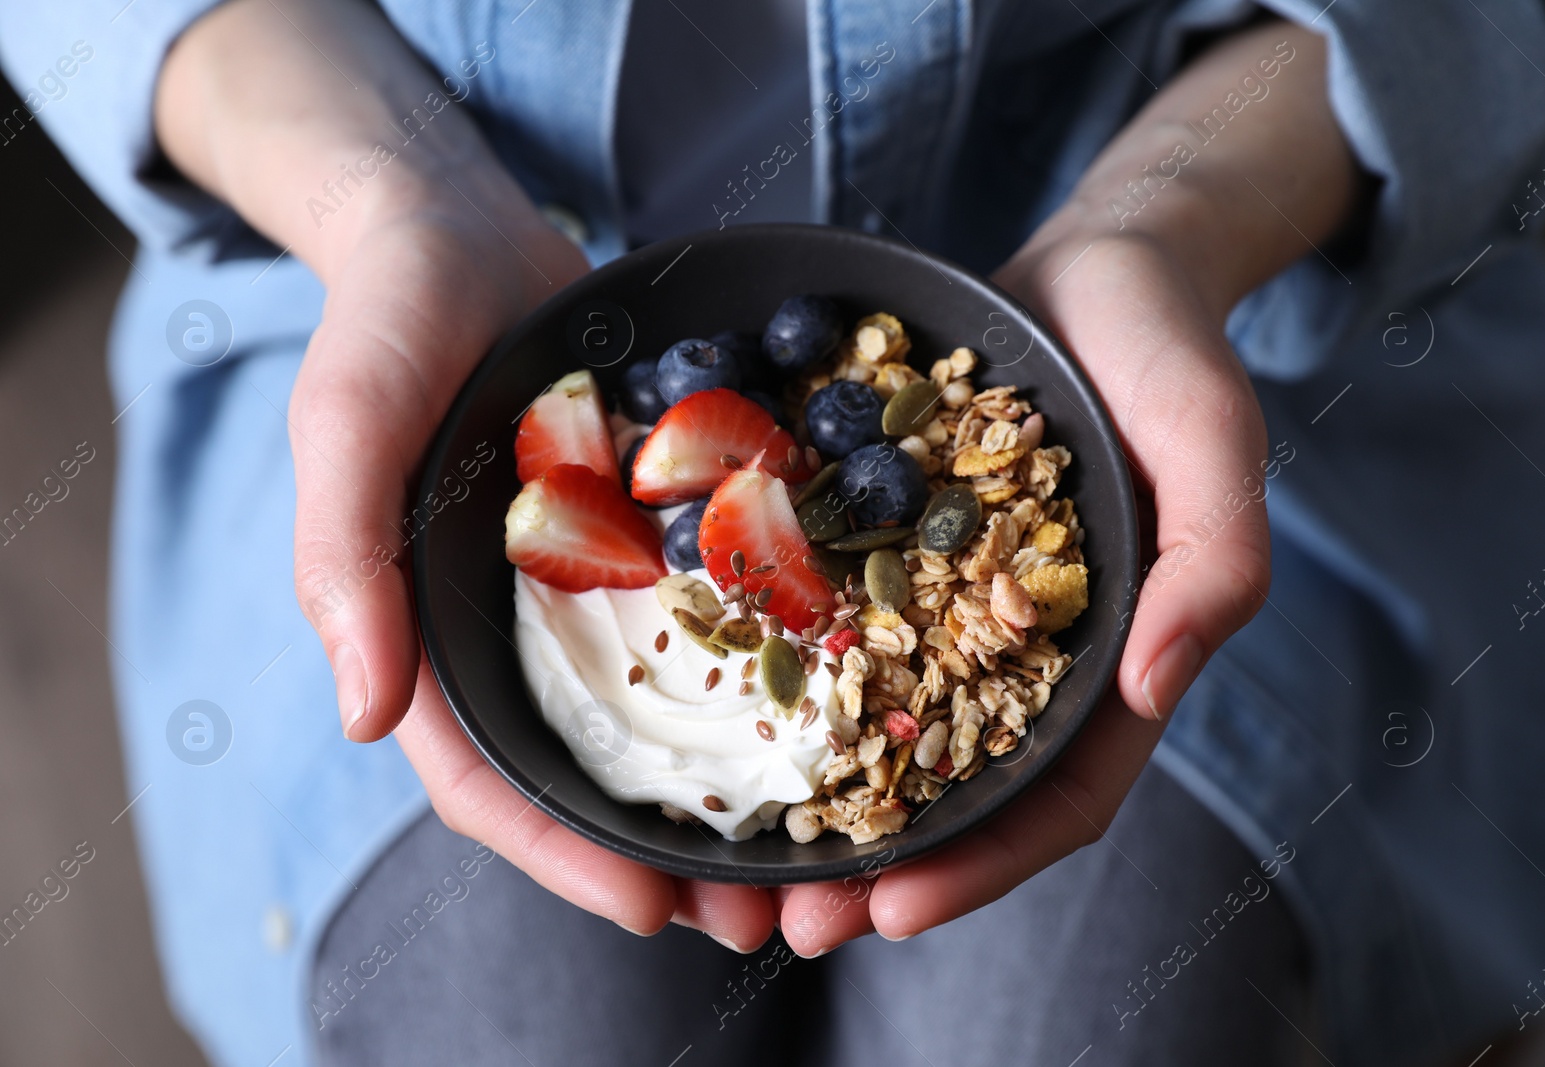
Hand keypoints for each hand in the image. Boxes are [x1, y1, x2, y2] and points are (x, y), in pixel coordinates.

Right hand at [156, 0, 780, 949]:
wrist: (466, 227)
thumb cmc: (387, 321)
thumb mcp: (348, 421)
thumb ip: (344, 560)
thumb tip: (363, 720)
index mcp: (434, 638)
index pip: (491, 782)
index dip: (563, 856)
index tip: (651, 911)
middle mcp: (521, 634)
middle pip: (595, 778)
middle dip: (674, 858)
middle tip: (771, 920)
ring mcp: (596, 590)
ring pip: (672, 716)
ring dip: (741, 791)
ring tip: (828, 851)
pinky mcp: (657, 537)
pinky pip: (720, 615)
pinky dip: (773, 670)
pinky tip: (847, 703)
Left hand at [774, 16, 1356, 953]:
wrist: (1094, 265)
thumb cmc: (1168, 349)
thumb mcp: (1214, 441)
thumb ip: (1214, 562)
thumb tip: (1160, 689)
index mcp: (1108, 663)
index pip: (1053, 798)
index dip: (978, 865)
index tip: (889, 911)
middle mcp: (1018, 655)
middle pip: (949, 793)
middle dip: (869, 868)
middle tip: (777, 926)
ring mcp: (947, 608)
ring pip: (876, 730)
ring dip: (809, 802)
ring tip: (725, 860)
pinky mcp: (887, 552)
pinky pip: (830, 629)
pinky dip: (781, 682)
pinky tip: (711, 706)